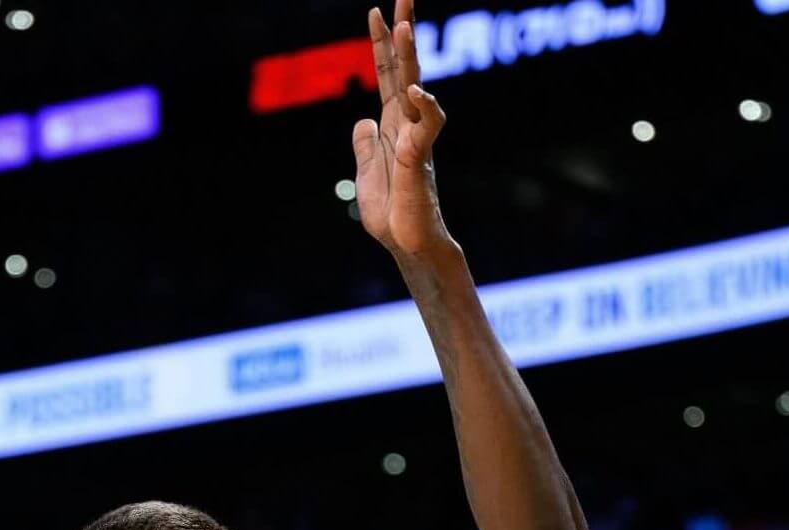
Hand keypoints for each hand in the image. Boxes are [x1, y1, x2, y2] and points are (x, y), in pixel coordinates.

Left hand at [352, 0, 456, 260]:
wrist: (409, 247)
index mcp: (394, 127)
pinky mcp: (421, 159)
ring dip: (411, 57)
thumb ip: (365, 147)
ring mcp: (416, 139)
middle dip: (403, 34)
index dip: (382, 44)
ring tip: (405, 27)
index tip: (375, 11)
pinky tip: (414, 91)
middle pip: (404, 70)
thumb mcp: (366, 176)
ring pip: (415, 88)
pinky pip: (426, 125)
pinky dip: (423, 106)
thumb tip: (362, 121)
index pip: (387, 76)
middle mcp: (407, 126)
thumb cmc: (394, 216)